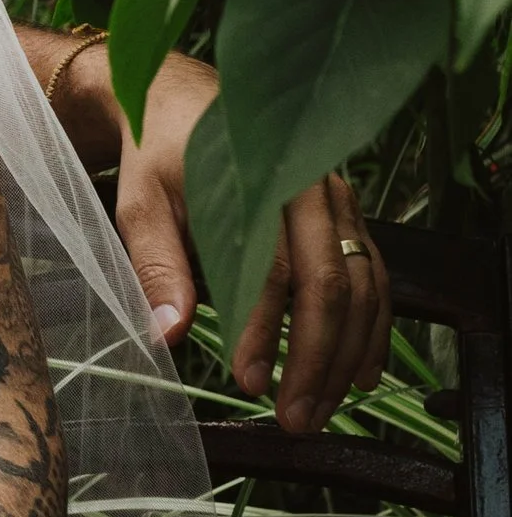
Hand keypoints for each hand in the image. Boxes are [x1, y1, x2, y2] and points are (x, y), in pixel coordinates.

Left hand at [54, 42, 390, 434]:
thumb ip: (157, 264)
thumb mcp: (141, 202)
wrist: (185, 97)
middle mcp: (312, 188)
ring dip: (347, 355)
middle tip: (294, 418)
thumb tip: (166, 334)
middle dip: (316, 358)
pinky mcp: (348, 216)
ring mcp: (338, 201)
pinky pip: (375, 277)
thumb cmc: (158, 154)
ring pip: (363, 287)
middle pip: (331, 284)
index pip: (272, 268)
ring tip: (320, 410)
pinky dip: (374, 329)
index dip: (263, 331)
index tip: (248, 382)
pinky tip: (361, 374)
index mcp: (259, 179)